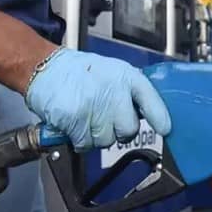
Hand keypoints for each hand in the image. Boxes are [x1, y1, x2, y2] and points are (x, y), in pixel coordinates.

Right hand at [25, 48, 170, 151]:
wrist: (45, 66)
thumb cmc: (80, 71)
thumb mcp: (113, 71)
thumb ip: (130, 90)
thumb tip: (149, 112)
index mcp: (127, 77)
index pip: (151, 100)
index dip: (160, 118)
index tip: (166, 129)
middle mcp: (114, 91)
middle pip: (129, 130)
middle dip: (118, 131)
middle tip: (105, 120)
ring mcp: (95, 106)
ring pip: (106, 141)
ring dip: (96, 136)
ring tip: (87, 117)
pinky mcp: (76, 118)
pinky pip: (85, 144)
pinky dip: (79, 140)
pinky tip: (75, 124)